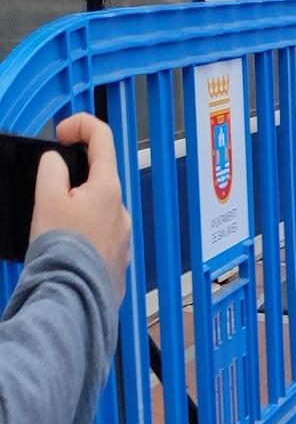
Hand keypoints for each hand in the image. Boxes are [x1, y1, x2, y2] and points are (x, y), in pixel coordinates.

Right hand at [30, 113, 131, 300]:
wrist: (75, 298)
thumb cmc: (63, 252)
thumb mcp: (46, 199)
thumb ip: (51, 170)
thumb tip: (57, 162)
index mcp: (107, 189)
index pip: (102, 138)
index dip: (80, 125)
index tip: (61, 133)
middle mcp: (121, 211)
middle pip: (97, 179)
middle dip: (71, 180)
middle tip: (47, 197)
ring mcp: (121, 236)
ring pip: (96, 210)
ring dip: (75, 211)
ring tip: (53, 229)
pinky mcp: (116, 258)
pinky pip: (97, 235)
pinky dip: (81, 234)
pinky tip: (65, 248)